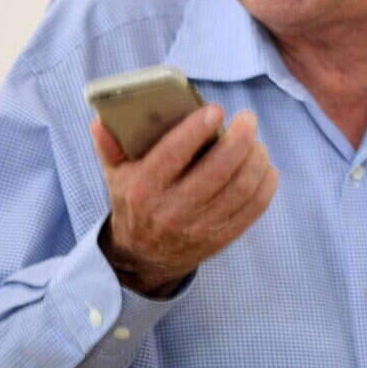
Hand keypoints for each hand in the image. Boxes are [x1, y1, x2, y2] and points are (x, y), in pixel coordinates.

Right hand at [90, 105, 278, 297]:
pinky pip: (253, 208)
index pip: (173, 154)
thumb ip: (109, 145)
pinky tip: (265, 166)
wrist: (144, 256)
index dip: (197, 129)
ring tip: (256, 142)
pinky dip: (265, 183)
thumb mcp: (115, 175)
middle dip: (240, 139)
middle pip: (218, 170)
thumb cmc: (135, 202)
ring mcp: (199, 226)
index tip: (215, 110)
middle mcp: (172, 210)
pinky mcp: (222, 237)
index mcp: (143, 189)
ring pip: (240, 188)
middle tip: (247, 119)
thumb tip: (101, 119)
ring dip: (256, 159)